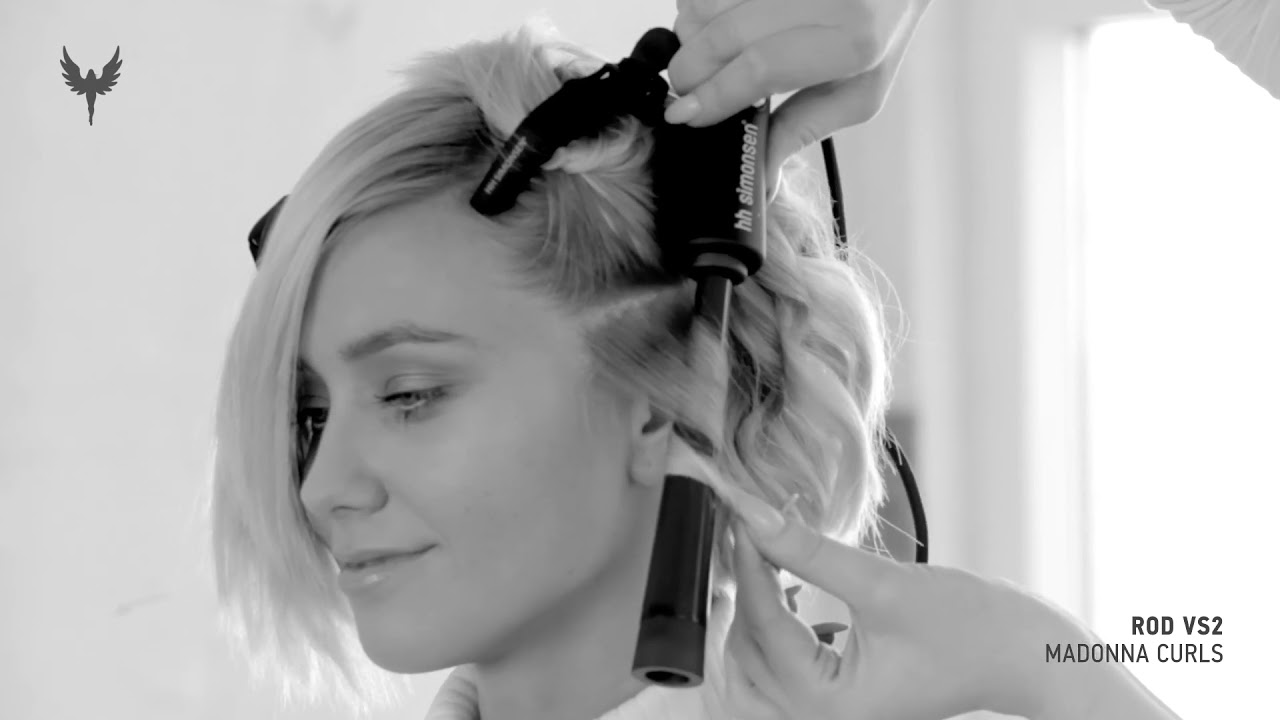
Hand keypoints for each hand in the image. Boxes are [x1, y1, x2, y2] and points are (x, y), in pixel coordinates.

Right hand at [666, 0, 935, 196]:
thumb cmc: (877, 35)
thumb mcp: (857, 93)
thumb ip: (803, 129)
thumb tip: (759, 173)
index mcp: (853, 41)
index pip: (762, 67)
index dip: (715, 95)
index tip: (683, 116)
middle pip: (727, 35)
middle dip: (690, 70)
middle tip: (683, 92)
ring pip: (708, 4)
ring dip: (691, 36)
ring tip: (703, 56)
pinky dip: (698, 10)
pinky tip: (714, 24)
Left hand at [719, 487, 1085, 719]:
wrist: (1021, 654)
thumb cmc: (971, 629)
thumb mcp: (883, 585)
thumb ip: (812, 553)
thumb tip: (758, 518)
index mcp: (827, 703)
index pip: (762, 624)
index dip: (748, 562)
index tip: (742, 516)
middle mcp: (818, 717)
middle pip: (742, 654)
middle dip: (740, 594)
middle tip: (748, 536)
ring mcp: (825, 713)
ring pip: (752, 666)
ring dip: (751, 613)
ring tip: (765, 560)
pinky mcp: (834, 697)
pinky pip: (778, 668)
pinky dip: (773, 628)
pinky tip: (787, 589)